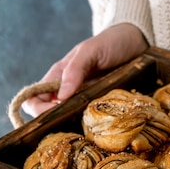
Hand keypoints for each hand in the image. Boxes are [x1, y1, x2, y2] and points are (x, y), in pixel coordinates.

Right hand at [22, 23, 147, 116]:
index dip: (38, 110)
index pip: (33, 99)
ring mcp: (83, 100)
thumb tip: (61, 96)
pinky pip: (89, 121)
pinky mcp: (99, 106)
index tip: (57, 113)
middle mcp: (67, 91)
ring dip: (74, 125)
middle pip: (47, 116)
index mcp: (57, 77)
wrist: (136, 42)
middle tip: (73, 121)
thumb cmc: (111, 42)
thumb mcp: (91, 51)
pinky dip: (91, 126)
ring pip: (68, 121)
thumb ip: (75, 70)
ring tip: (87, 124)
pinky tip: (100, 125)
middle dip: (55, 122)